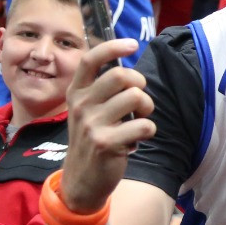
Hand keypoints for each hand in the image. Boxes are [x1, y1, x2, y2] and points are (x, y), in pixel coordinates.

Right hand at [60, 39, 154, 212]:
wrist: (81, 181)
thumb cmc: (93, 138)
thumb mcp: (87, 110)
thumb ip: (102, 88)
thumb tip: (126, 63)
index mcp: (76, 93)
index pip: (90, 59)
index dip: (113, 47)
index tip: (132, 44)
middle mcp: (80, 105)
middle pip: (122, 76)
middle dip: (141, 85)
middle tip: (139, 102)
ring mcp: (91, 124)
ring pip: (137, 97)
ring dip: (148, 109)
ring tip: (139, 121)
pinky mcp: (106, 143)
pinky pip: (145, 125)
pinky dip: (149, 131)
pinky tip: (136, 140)